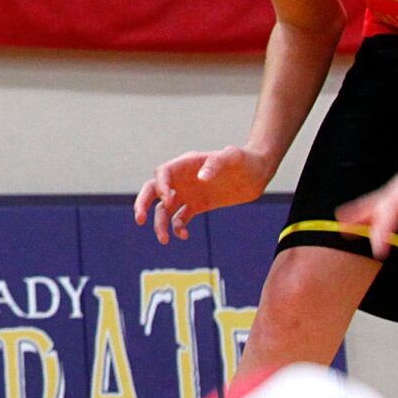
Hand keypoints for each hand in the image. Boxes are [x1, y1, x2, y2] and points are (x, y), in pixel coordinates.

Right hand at [133, 145, 274, 242]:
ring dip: (159, 224)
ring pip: (164, 209)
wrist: (257, 173)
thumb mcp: (233, 157)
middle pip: (153, 190)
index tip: (168, 200)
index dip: (160, 186)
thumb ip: (217, 163)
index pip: (163, 173)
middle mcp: (182, 179)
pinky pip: (180, 219)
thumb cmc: (244, 159)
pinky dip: (178, 228)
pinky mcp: (196, 206)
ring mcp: (187, 193)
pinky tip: (184, 236)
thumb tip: (201, 177)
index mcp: (186, 163)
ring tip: (164, 240)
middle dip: (144, 204)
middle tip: (140, 219)